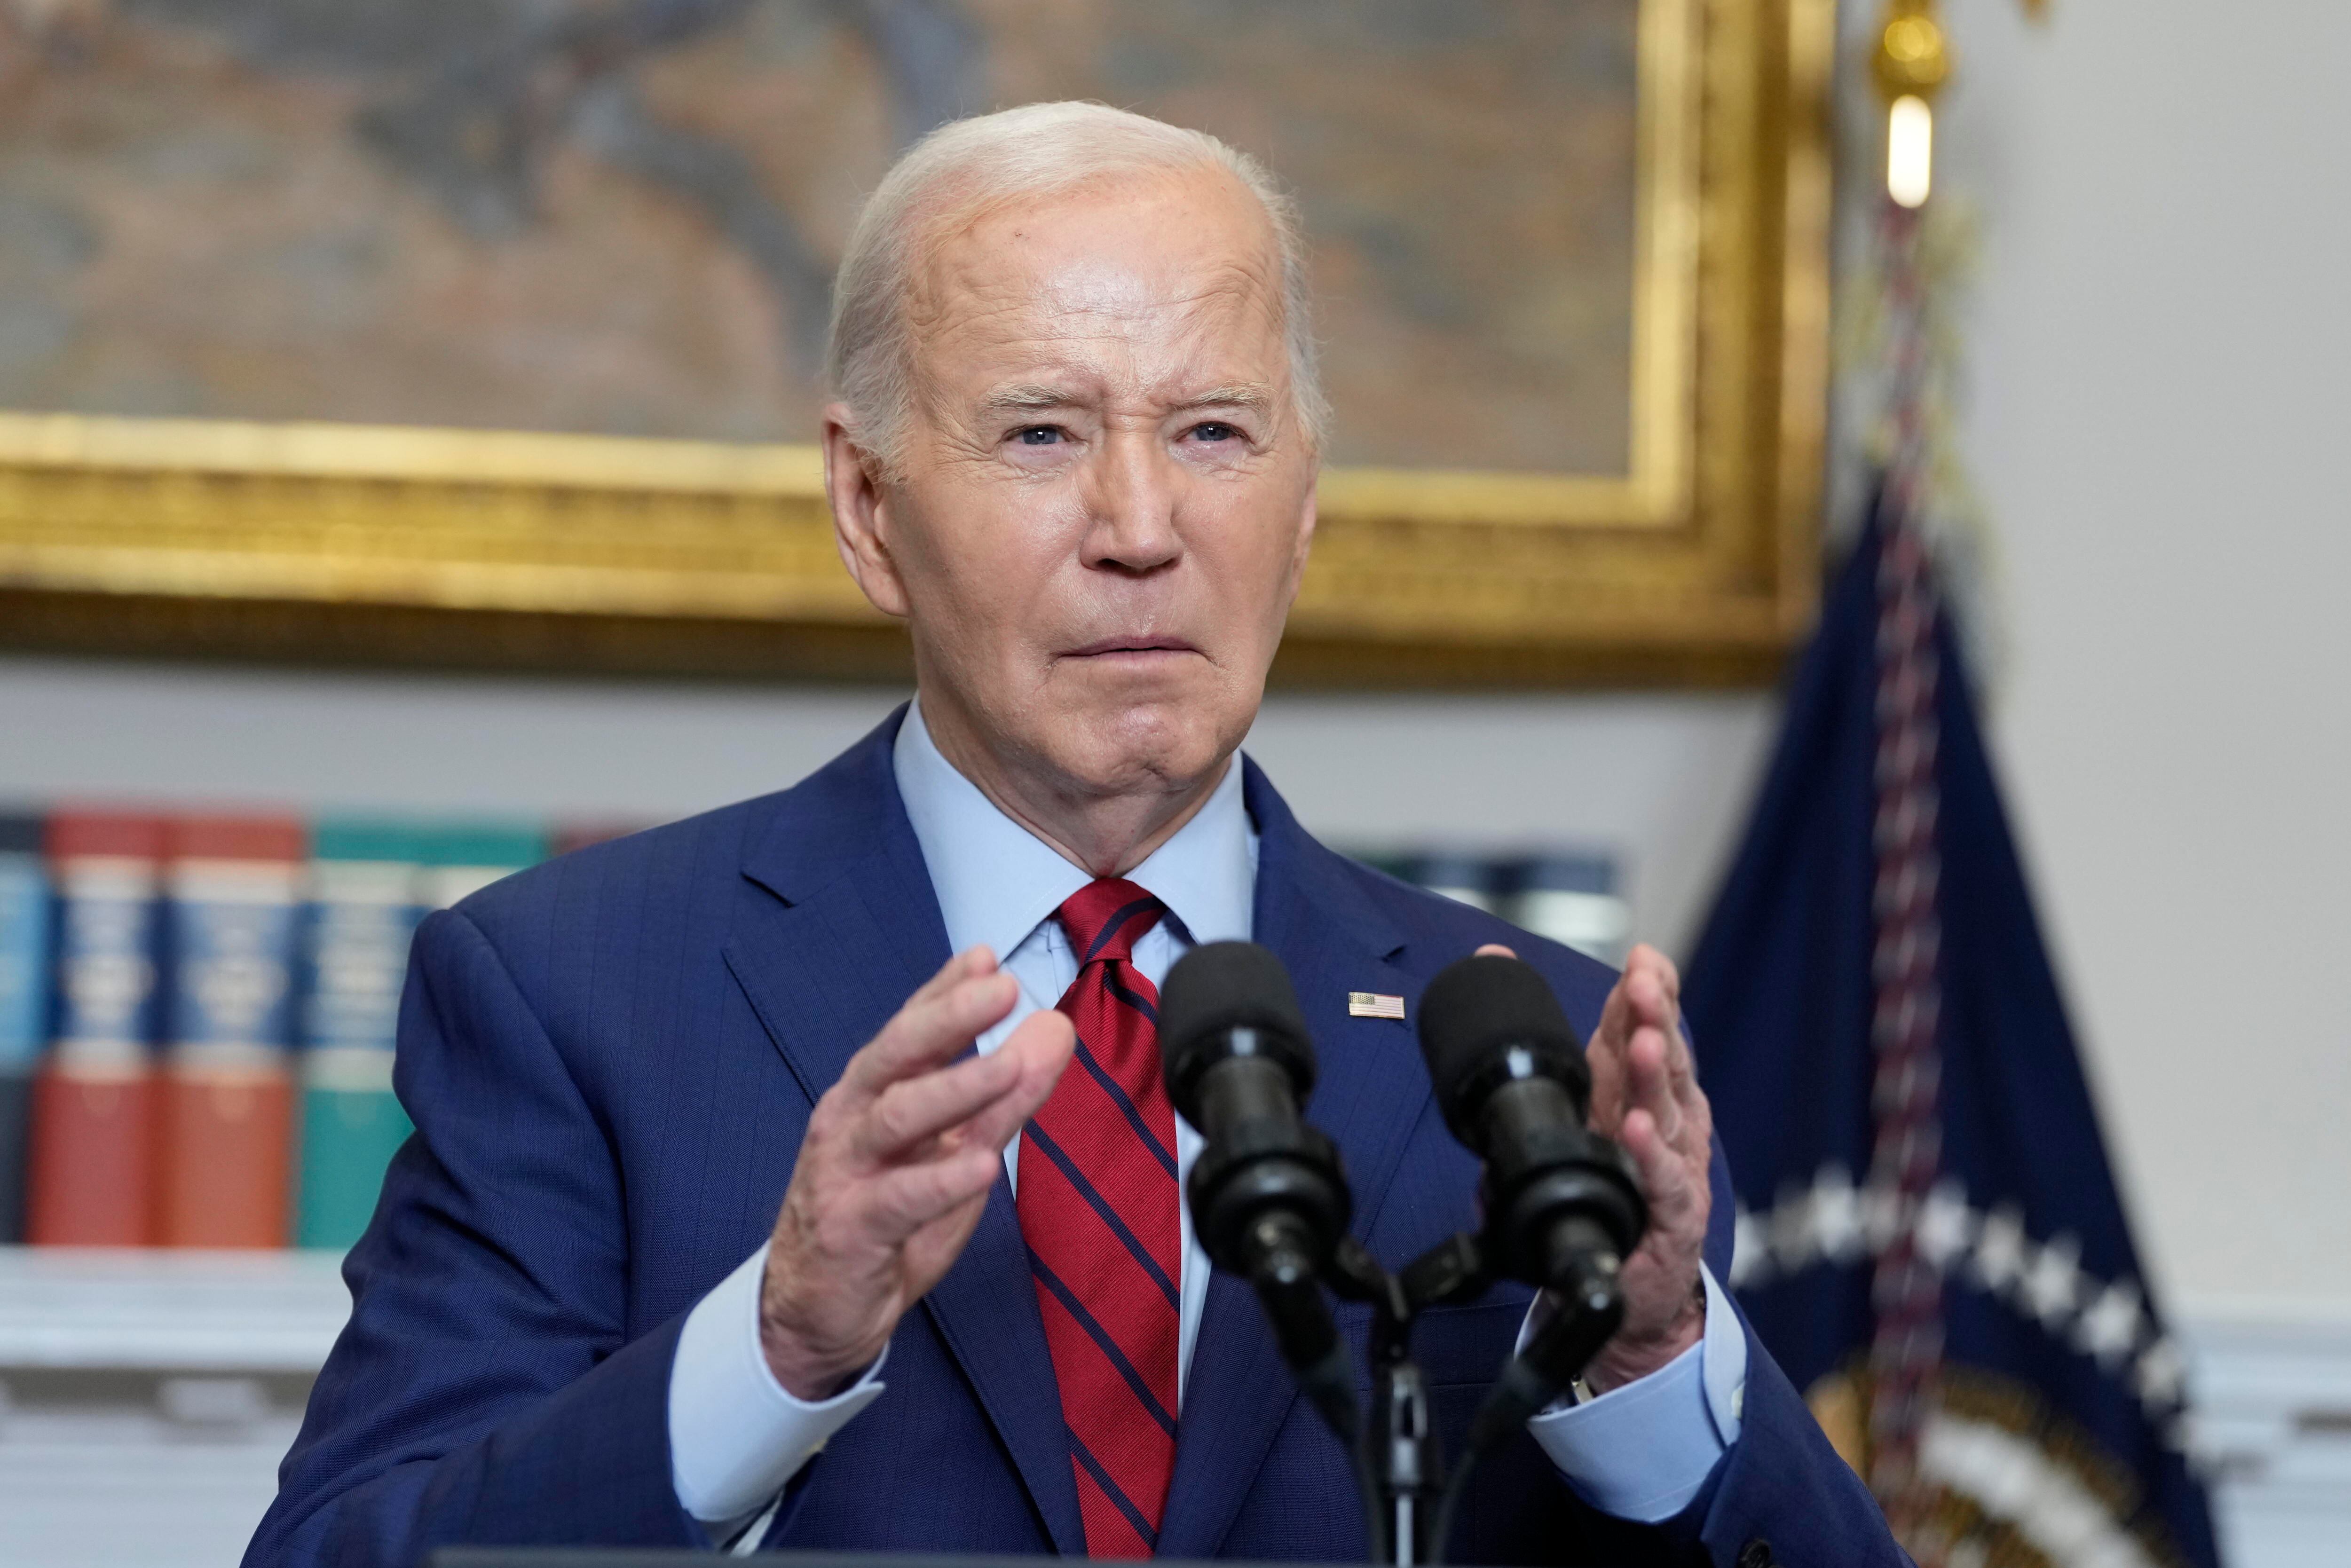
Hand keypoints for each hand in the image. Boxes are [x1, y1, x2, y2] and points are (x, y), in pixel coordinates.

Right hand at [760, 946, 1073, 1398]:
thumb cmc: (888, 1217)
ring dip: (955, 1088)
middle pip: (895, 1055)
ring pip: (895, 1118)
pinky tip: (982, 1165)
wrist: (818, 1311)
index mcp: (873, 1092)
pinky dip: (939, 1181)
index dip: (945, 989)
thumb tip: (1055, 1029)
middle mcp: (851, 1119)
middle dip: (948, 1017)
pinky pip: (897, 1200)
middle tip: (1002, 987)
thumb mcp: (956, 1151)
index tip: (987, 956)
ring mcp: (844, 1172)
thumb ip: (1005, 1096)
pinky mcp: (849, 1229)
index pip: (909, 1027)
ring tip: (1009, 1064)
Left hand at [1476, 942, 1712, 1392]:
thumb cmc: (1607, 1188)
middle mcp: (1663, 1119)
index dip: (1647, 993)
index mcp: (1636, 1090)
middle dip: (1654, 1019)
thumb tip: (1490, 973)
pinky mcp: (1672, 1214)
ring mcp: (1674, 1164)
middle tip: (1643, 983)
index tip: (1642, 959)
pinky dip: (1652, 1154)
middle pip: (1663, 1059)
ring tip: (1644, 1044)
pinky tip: (1639, 1131)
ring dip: (1655, 1075)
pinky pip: (1663, 1181)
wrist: (1631, 1279)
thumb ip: (1541, 1058)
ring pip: (1667, 1112)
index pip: (1644, 1031)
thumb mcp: (1568, 1114)